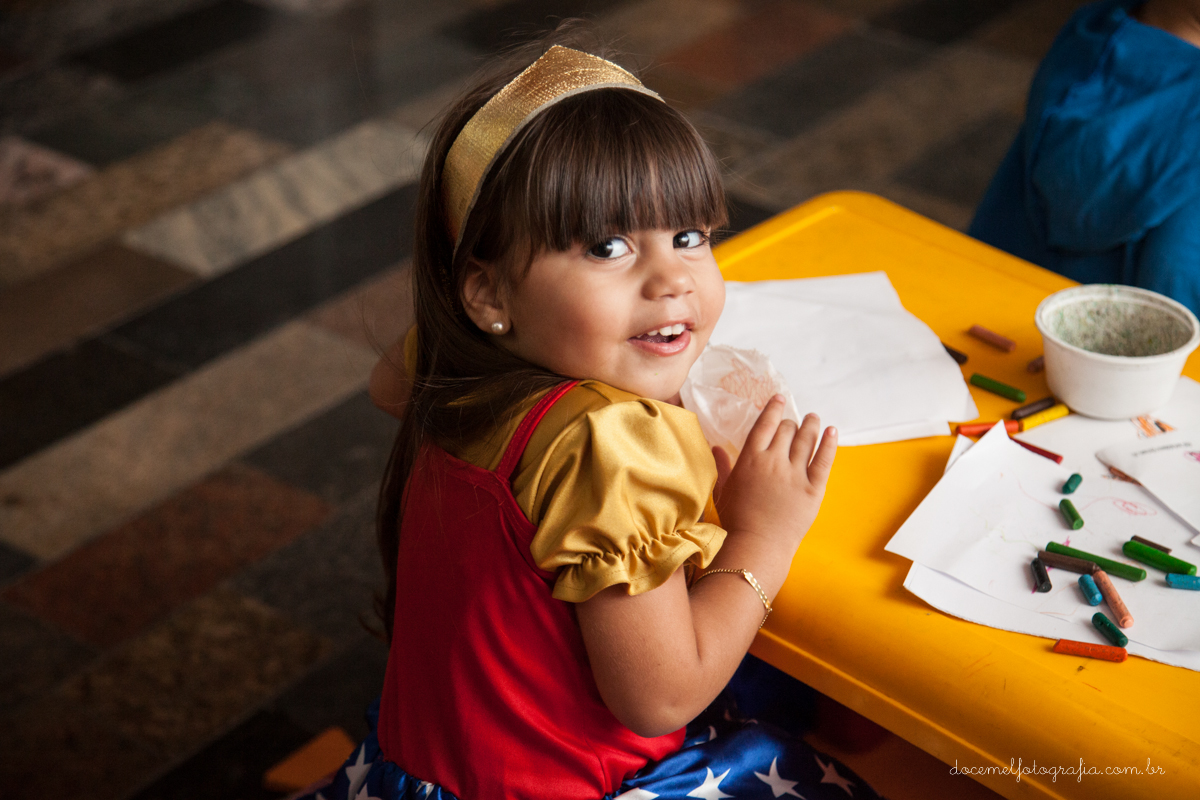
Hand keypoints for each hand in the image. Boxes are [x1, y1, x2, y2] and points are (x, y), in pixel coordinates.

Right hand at [715, 396, 836, 548]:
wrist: (758, 545)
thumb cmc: (736, 520)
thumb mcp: (724, 490)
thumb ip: (722, 466)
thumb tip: (716, 447)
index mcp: (751, 459)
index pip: (765, 424)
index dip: (773, 409)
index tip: (779, 399)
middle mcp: (774, 461)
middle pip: (786, 430)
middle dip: (791, 423)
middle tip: (794, 422)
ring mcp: (795, 474)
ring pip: (806, 440)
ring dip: (811, 425)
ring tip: (814, 418)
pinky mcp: (813, 489)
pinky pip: (824, 460)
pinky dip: (830, 443)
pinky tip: (832, 431)